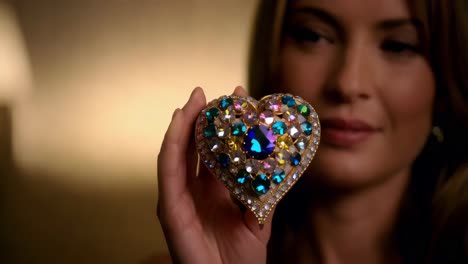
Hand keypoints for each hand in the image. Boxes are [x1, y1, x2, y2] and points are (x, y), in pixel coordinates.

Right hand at [157, 87, 272, 263]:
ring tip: (195, 99)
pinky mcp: (170, 209)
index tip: (240, 99)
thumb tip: (280, 163)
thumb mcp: (258, 218)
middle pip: (193, 147)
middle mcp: (193, 191)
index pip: (215, 151)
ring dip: (184, 123)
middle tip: (211, 93)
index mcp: (213, 191)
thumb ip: (265, 191)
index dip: (224, 125)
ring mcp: (179, 198)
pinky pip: (168, 170)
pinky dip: (172, 144)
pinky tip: (179, 122)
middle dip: (201, 118)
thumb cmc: (241, 259)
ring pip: (177, 152)